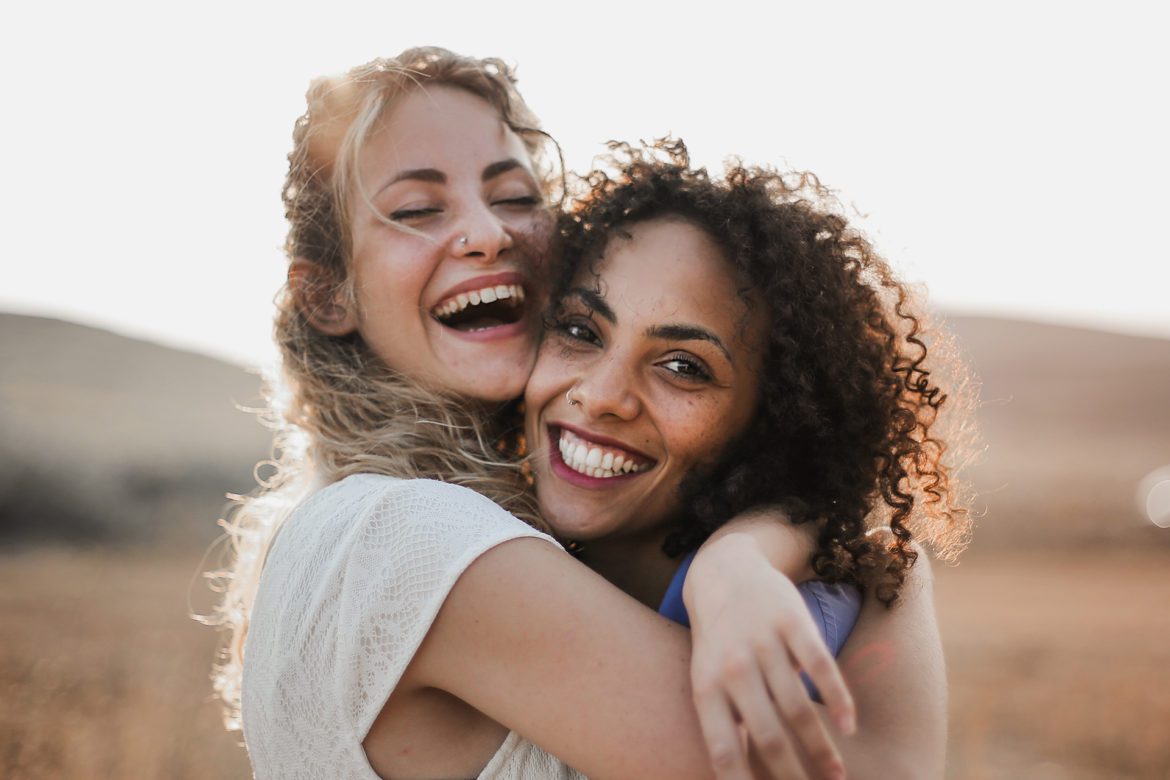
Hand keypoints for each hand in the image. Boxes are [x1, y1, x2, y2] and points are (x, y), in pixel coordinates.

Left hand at [684, 533, 855, 779]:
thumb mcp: (707, 680)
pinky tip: (849, 727)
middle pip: (769, 737)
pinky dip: (839, 701)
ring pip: (799, 708)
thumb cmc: (717, 642)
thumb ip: (724, 723)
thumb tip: (741, 775)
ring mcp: (763, 643)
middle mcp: (733, 668)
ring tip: (836, 776)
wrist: (723, 572)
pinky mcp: (792, 622)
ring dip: (822, 749)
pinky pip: (821, 667)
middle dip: (794, 776)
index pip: (724, 751)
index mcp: (706, 689)